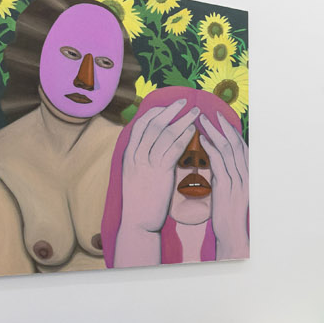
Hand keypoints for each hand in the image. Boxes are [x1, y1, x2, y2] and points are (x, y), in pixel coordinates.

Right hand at [119, 99, 198, 235]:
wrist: (138, 221)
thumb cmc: (141, 199)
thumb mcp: (136, 173)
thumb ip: (143, 157)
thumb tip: (155, 143)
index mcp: (129, 154)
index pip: (141, 125)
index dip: (155, 112)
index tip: (168, 105)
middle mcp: (135, 156)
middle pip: (153, 125)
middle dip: (170, 110)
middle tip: (184, 101)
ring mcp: (146, 164)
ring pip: (164, 134)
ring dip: (182, 120)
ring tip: (194, 113)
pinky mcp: (159, 173)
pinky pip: (172, 150)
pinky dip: (183, 138)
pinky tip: (192, 132)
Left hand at [198, 114, 249, 258]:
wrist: (231, 232)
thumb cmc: (227, 213)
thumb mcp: (228, 190)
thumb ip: (224, 174)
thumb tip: (214, 159)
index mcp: (248, 174)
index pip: (242, 147)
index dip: (232, 131)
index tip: (221, 119)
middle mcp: (246, 175)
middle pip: (236, 144)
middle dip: (224, 127)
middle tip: (212, 113)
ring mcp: (238, 180)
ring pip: (228, 149)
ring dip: (215, 133)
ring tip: (203, 121)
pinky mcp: (227, 186)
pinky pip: (219, 162)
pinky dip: (211, 148)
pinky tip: (202, 140)